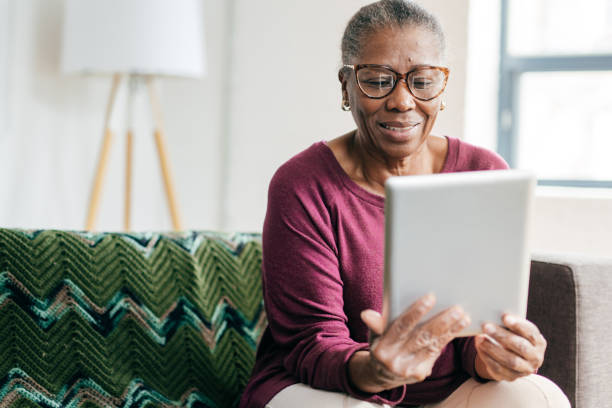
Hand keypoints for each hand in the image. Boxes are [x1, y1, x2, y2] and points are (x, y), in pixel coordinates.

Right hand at [349, 293, 469, 392]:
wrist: (381, 375)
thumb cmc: (381, 345)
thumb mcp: (374, 335)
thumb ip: (375, 324)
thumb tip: (366, 314)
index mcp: (382, 348)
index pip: (401, 327)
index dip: (416, 312)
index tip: (430, 297)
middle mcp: (395, 361)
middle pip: (421, 337)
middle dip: (440, 322)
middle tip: (456, 308)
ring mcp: (409, 369)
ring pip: (432, 345)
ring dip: (449, 330)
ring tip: (462, 315)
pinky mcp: (420, 373)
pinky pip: (436, 353)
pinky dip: (447, 338)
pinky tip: (458, 327)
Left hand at [474, 314, 545, 380]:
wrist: (513, 357)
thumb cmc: (514, 336)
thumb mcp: (516, 330)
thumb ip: (510, 323)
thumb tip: (494, 312)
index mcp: (539, 343)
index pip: (531, 333)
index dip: (518, 325)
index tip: (504, 317)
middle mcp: (535, 358)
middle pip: (521, 347)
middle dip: (502, 336)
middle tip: (486, 326)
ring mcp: (524, 370)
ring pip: (510, 361)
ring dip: (493, 348)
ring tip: (480, 337)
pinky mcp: (511, 377)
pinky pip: (498, 369)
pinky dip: (487, 357)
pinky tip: (479, 346)